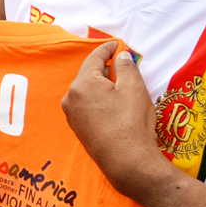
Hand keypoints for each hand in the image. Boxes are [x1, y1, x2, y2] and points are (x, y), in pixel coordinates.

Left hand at [61, 41, 174, 204]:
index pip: (94, 58)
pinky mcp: (78, 129)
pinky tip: (113, 103)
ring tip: (120, 83)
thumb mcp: (134, 88)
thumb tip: (120, 56)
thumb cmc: (131, 122)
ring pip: (87, 91)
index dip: (108, 48)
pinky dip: (98, 99)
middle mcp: (71, 98)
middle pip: (88, 74)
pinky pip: (87, 105)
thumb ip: (126, 66)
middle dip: (105, 67)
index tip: (118, 45)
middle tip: (122, 62)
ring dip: (101, 84)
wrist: (126, 161)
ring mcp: (72, 115)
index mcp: (82, 84)